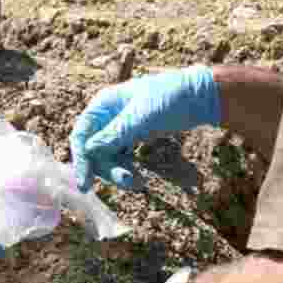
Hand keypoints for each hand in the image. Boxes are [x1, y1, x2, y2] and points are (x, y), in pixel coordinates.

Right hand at [70, 65, 219, 191]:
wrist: (201, 97)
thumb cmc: (170, 100)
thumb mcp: (141, 118)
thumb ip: (114, 134)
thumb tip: (87, 150)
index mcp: (103, 105)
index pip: (81, 135)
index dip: (81, 159)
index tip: (85, 184)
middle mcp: (108, 116)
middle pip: (94, 149)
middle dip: (107, 168)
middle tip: (126, 181)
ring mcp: (121, 126)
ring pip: (108, 156)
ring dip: (118, 171)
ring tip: (138, 183)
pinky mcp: (135, 136)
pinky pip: (122, 157)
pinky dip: (127, 169)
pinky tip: (139, 178)